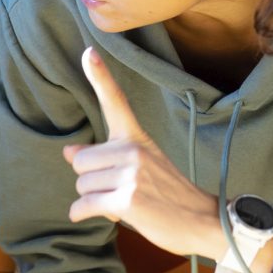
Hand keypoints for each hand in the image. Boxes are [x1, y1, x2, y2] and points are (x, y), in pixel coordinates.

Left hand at [65, 47, 223, 260]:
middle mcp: (133, 150)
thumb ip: (104, 158)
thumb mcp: (141, 167)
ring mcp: (131, 174)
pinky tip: (103, 216)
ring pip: (81, 185)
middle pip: (79, 161)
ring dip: (94, 200)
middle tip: (116, 190)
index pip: (115, 102)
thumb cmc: (169, 195)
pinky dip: (84, 215)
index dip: (99, 76)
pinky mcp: (127, 200)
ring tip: (122, 203)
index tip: (88, 51)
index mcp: (136, 138)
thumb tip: (68, 151)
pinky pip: (85, 205)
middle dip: (90, 181)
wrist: (204, 221)